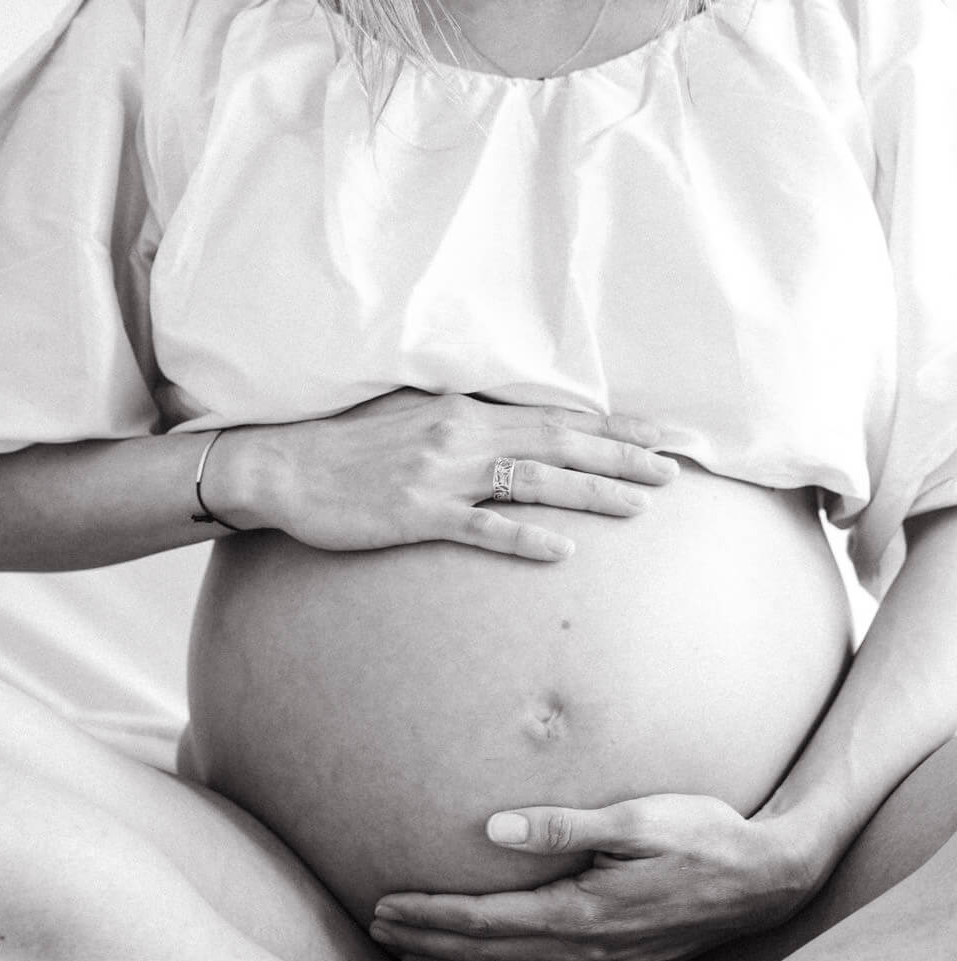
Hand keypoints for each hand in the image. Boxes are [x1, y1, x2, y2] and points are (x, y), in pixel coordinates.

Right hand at [210, 390, 677, 560]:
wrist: (285, 467)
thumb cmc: (350, 447)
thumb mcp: (416, 419)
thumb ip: (468, 423)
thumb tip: (519, 432)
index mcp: (466, 411)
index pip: (557, 416)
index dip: (614, 428)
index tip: (663, 436)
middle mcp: (462, 435)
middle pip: (559, 443)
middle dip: (621, 458)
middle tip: (674, 472)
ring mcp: (441, 475)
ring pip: (533, 481)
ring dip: (590, 492)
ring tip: (640, 507)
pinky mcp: (416, 514)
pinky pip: (481, 527)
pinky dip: (523, 536)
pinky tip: (562, 550)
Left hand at [370, 796, 812, 960]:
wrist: (766, 878)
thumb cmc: (702, 834)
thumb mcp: (636, 818)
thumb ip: (564, 825)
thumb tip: (494, 828)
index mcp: (584, 912)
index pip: (485, 922)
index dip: (431, 915)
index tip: (386, 903)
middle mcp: (589, 951)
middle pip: (487, 957)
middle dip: (428, 943)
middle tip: (379, 928)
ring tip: (411, 951)